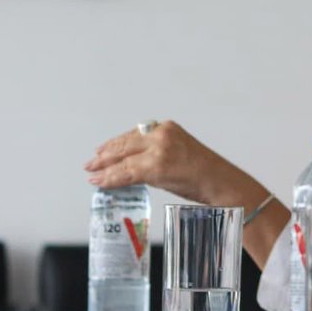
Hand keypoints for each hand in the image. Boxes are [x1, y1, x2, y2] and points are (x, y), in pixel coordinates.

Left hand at [84, 120, 250, 205]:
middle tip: (91, 162)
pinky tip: (101, 182)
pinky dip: (111, 178)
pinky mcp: (156, 166)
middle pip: (124, 144)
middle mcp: (161, 134)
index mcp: (167, 128)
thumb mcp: (178, 156)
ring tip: (92, 173)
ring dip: (104, 168)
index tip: (103, 150)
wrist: (220, 183)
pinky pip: (126, 173)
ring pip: (123, 159)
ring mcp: (158, 149)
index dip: (115, 144)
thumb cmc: (204, 174)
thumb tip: (134, 167)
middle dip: (105, 155)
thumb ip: (156, 156)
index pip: (133, 135)